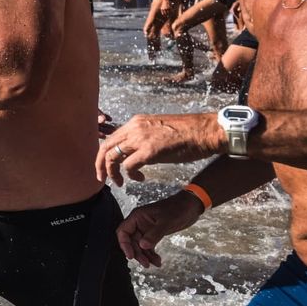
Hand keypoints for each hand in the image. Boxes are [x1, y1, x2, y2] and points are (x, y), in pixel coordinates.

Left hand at [96, 113, 224, 185]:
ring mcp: (141, 138)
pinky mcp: (150, 150)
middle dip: (100, 164)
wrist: (206, 131)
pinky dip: (130, 175)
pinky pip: (128, 166)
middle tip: (102, 178)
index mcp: (136, 122)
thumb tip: (135, 155)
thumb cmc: (188, 133)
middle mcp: (134, 128)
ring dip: (112, 172)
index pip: (111, 138)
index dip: (104, 154)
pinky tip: (139, 178)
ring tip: (119, 182)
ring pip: (112, 157)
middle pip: (105, 147)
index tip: (105, 166)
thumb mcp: (158, 132)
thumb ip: (143, 141)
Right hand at [116, 191, 204, 267]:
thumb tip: (143, 246)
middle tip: (145, 263)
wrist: (190, 207)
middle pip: (132, 241)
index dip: (124, 244)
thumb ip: (154, 234)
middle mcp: (139, 223)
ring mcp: (146, 229)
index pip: (123, 231)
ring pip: (140, 246)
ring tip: (153, 263)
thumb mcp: (165, 222)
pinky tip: (157, 260)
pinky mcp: (154, 234)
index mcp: (137, 217)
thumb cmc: (177, 209)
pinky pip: (149, 246)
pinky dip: (152, 254)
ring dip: (145, 255)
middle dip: (138, 253)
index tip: (131, 255)